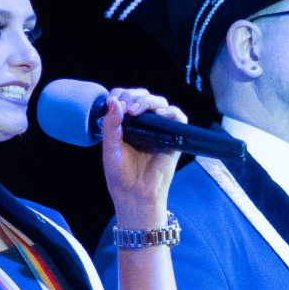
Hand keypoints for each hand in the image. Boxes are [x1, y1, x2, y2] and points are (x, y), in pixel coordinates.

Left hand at [102, 87, 184, 227]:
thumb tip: (113, 101)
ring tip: (136, 110)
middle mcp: (144, 124)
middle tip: (126, 108)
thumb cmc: (121, 175)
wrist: (135, 194)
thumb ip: (110, 125)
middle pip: (143, 96)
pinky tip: (159, 115)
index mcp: (127, 124)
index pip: (126, 98)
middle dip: (133, 96)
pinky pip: (178, 117)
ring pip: (160, 103)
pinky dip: (171, 112)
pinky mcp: (174, 138)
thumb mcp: (110, 148)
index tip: (113, 102)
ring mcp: (159, 130)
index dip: (121, 95)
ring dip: (148, 101)